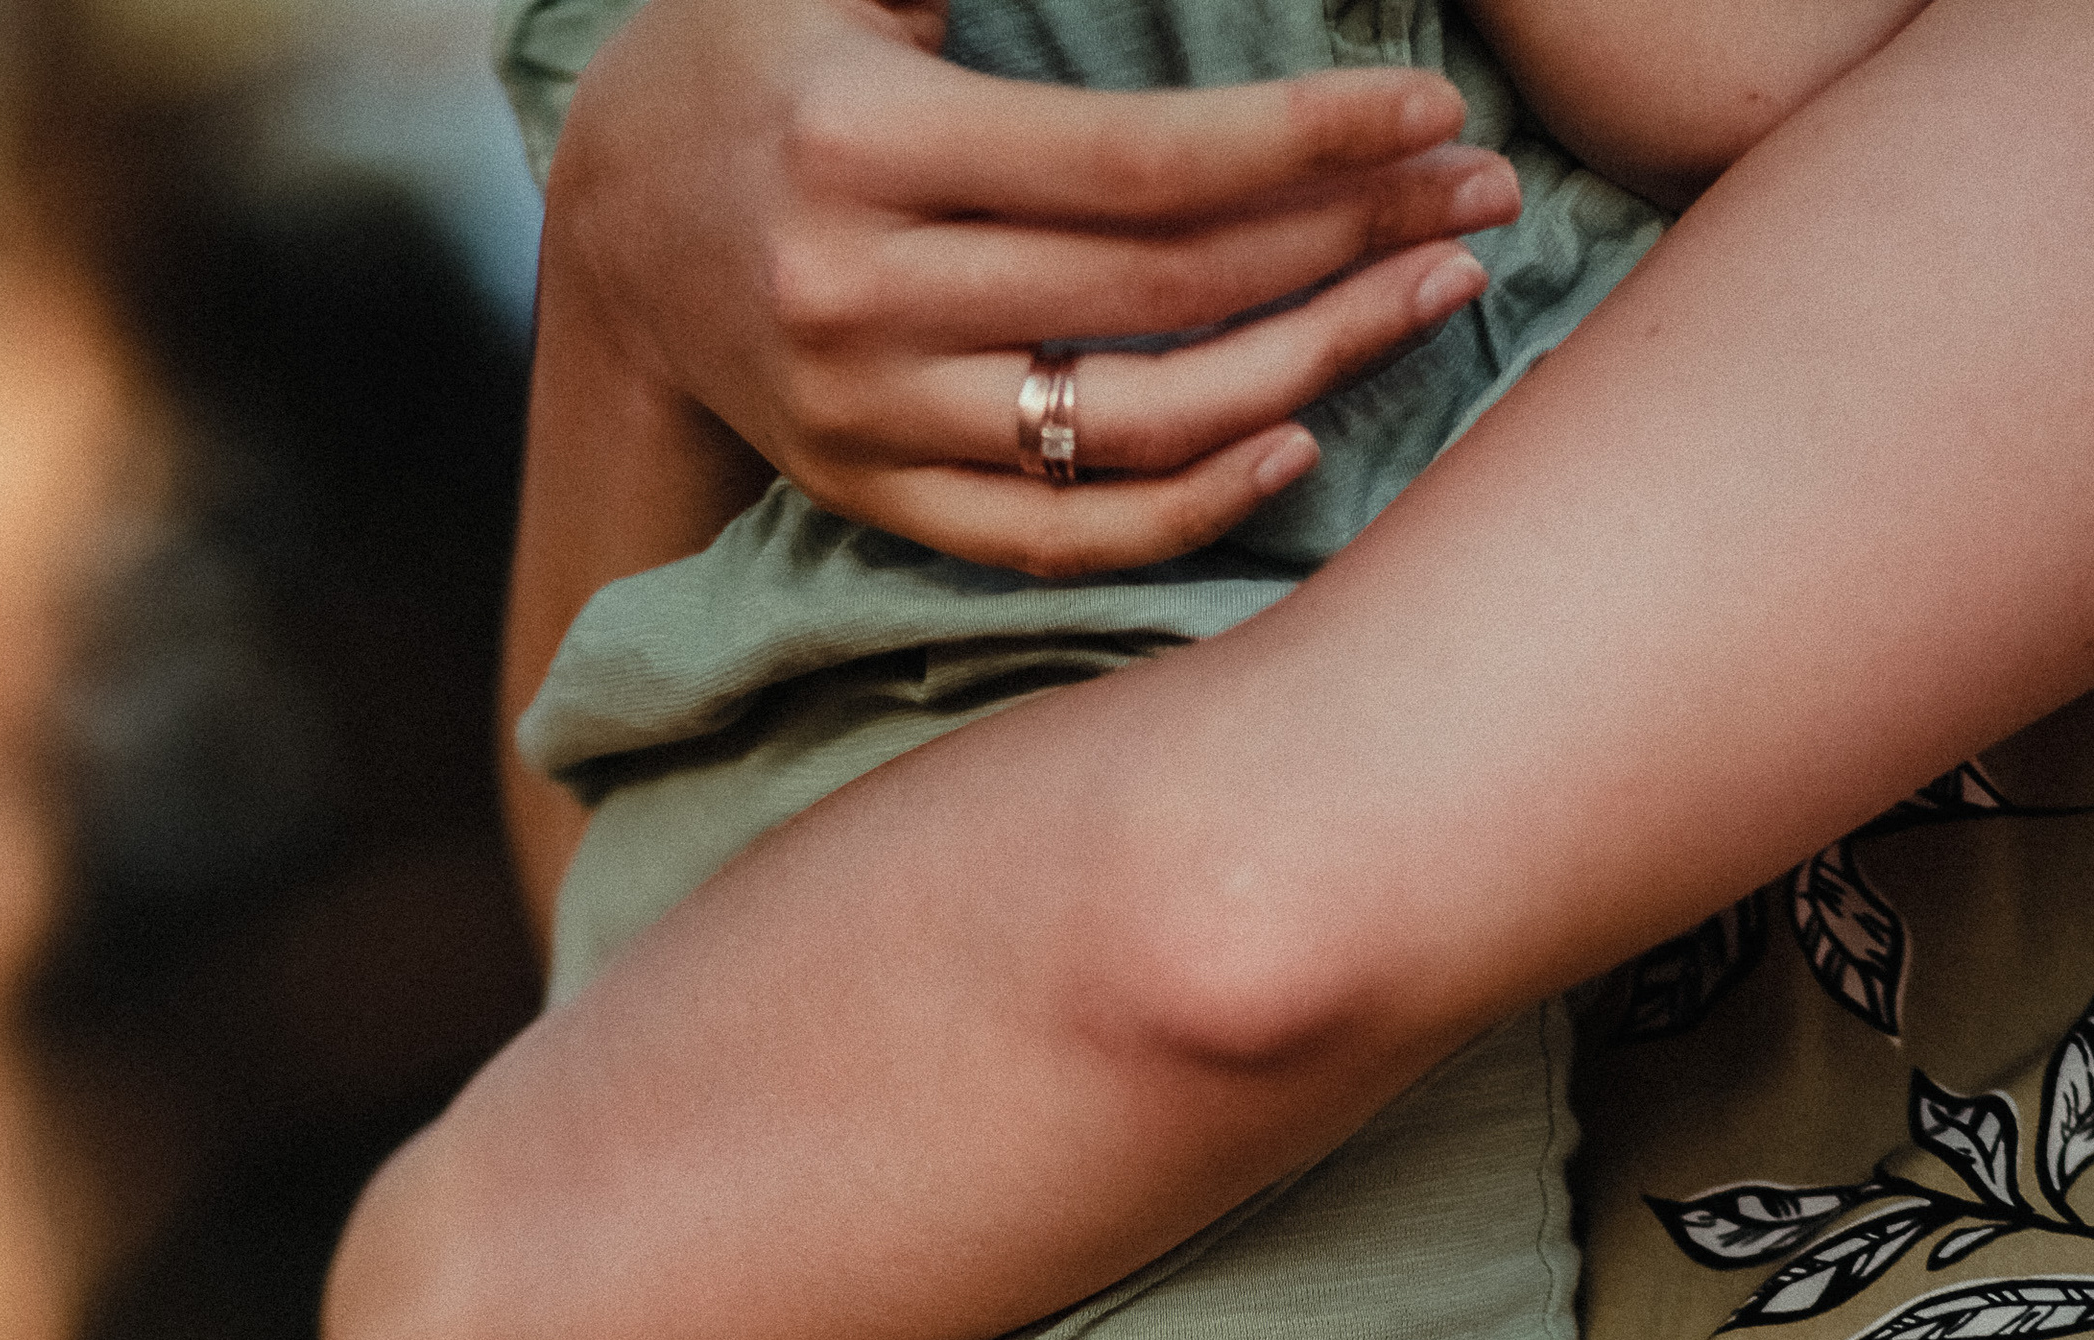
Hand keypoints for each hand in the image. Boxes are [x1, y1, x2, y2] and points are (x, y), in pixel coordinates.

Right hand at [543, 0, 1519, 573]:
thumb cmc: (762, 52)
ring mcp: (871, 419)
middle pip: (1162, 293)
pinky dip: (1186, 506)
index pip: (1138, 164)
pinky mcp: (876, 497)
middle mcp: (865, 297)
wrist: (613, 224)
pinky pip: (1057, 533)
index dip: (1302, 141)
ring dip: (1307, 370)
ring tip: (1429, 304)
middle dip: (1345, 243)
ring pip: (1133, 424)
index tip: (1426, 113)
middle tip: (1480, 204)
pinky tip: (1296, 440)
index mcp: (868, 145)